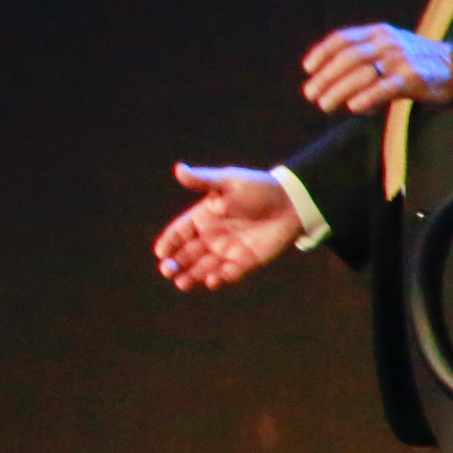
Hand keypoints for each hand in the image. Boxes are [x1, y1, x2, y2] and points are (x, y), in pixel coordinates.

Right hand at [155, 163, 301, 290]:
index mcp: (204, 216)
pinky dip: (218, 279)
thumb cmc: (258, 188)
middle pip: (187, 253)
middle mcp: (212, 235)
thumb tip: (178, 169)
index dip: (169, 242)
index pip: (179, 231)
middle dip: (175, 264)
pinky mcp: (245, 261)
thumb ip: (202, 181)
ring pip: (203, 267)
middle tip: (167, 271)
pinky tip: (211, 281)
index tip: (161, 253)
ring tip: (182, 283)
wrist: (292, 203)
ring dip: (192, 276)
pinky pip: (227, 274)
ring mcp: (228, 249)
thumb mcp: (228, 183)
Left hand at [299, 22, 452, 116]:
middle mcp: (388, 42)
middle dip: (325, 76)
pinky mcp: (414, 78)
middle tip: (310, 94)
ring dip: (338, 90)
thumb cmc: (419, 62)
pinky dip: (366, 98)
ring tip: (324, 105)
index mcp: (379, 32)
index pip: (343, 38)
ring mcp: (401, 59)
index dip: (322, 52)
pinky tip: (353, 108)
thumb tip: (332, 79)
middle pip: (347, 58)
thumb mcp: (392, 49)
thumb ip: (365, 58)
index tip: (307, 69)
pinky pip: (385, 88)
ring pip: (362, 73)